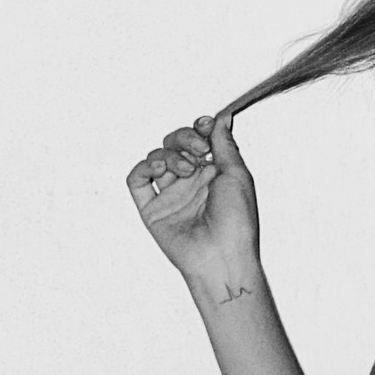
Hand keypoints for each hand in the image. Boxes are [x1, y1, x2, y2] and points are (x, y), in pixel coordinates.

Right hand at [127, 112, 259, 284]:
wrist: (223, 255)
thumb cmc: (237, 221)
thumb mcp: (238, 175)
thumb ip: (225, 145)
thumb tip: (222, 119)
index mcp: (214, 174)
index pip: (198, 140)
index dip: (199, 129)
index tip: (205, 125)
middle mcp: (191, 182)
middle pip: (175, 144)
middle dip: (183, 138)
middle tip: (198, 150)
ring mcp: (171, 195)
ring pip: (156, 158)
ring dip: (168, 155)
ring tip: (185, 170)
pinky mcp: (152, 209)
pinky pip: (137, 181)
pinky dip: (144, 168)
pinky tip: (160, 170)